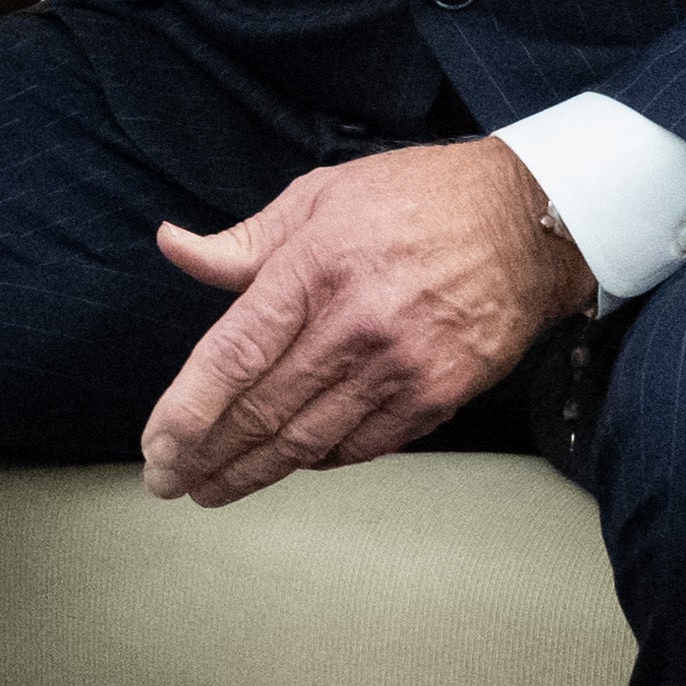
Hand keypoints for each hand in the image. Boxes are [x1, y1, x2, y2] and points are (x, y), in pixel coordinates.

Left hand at [137, 136, 590, 506]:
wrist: (529, 223)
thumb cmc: (417, 199)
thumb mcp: (321, 195)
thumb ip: (245, 240)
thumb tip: (173, 246)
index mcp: (315, 268)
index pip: (234, 354)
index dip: (187, 409)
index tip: (156, 445)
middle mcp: (356, 325)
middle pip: (263, 409)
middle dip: (206, 454)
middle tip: (168, 482)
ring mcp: (401, 368)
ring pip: (308, 439)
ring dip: (252, 471)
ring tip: (211, 489)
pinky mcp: (438, 396)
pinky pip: (362, 445)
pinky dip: (317, 461)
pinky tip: (285, 466)